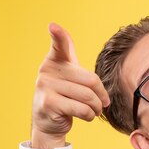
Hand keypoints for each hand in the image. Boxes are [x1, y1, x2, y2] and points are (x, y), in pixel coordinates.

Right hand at [31, 23, 109, 148]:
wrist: (48, 122)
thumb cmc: (64, 96)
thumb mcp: (67, 74)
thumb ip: (67, 54)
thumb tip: (60, 28)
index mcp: (54, 61)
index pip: (59, 46)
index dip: (58, 36)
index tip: (53, 26)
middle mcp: (47, 71)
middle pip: (91, 80)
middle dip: (101, 95)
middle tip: (102, 103)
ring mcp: (46, 87)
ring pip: (88, 97)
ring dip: (97, 108)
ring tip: (95, 110)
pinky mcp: (49, 104)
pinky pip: (82, 109)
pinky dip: (90, 116)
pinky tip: (86, 116)